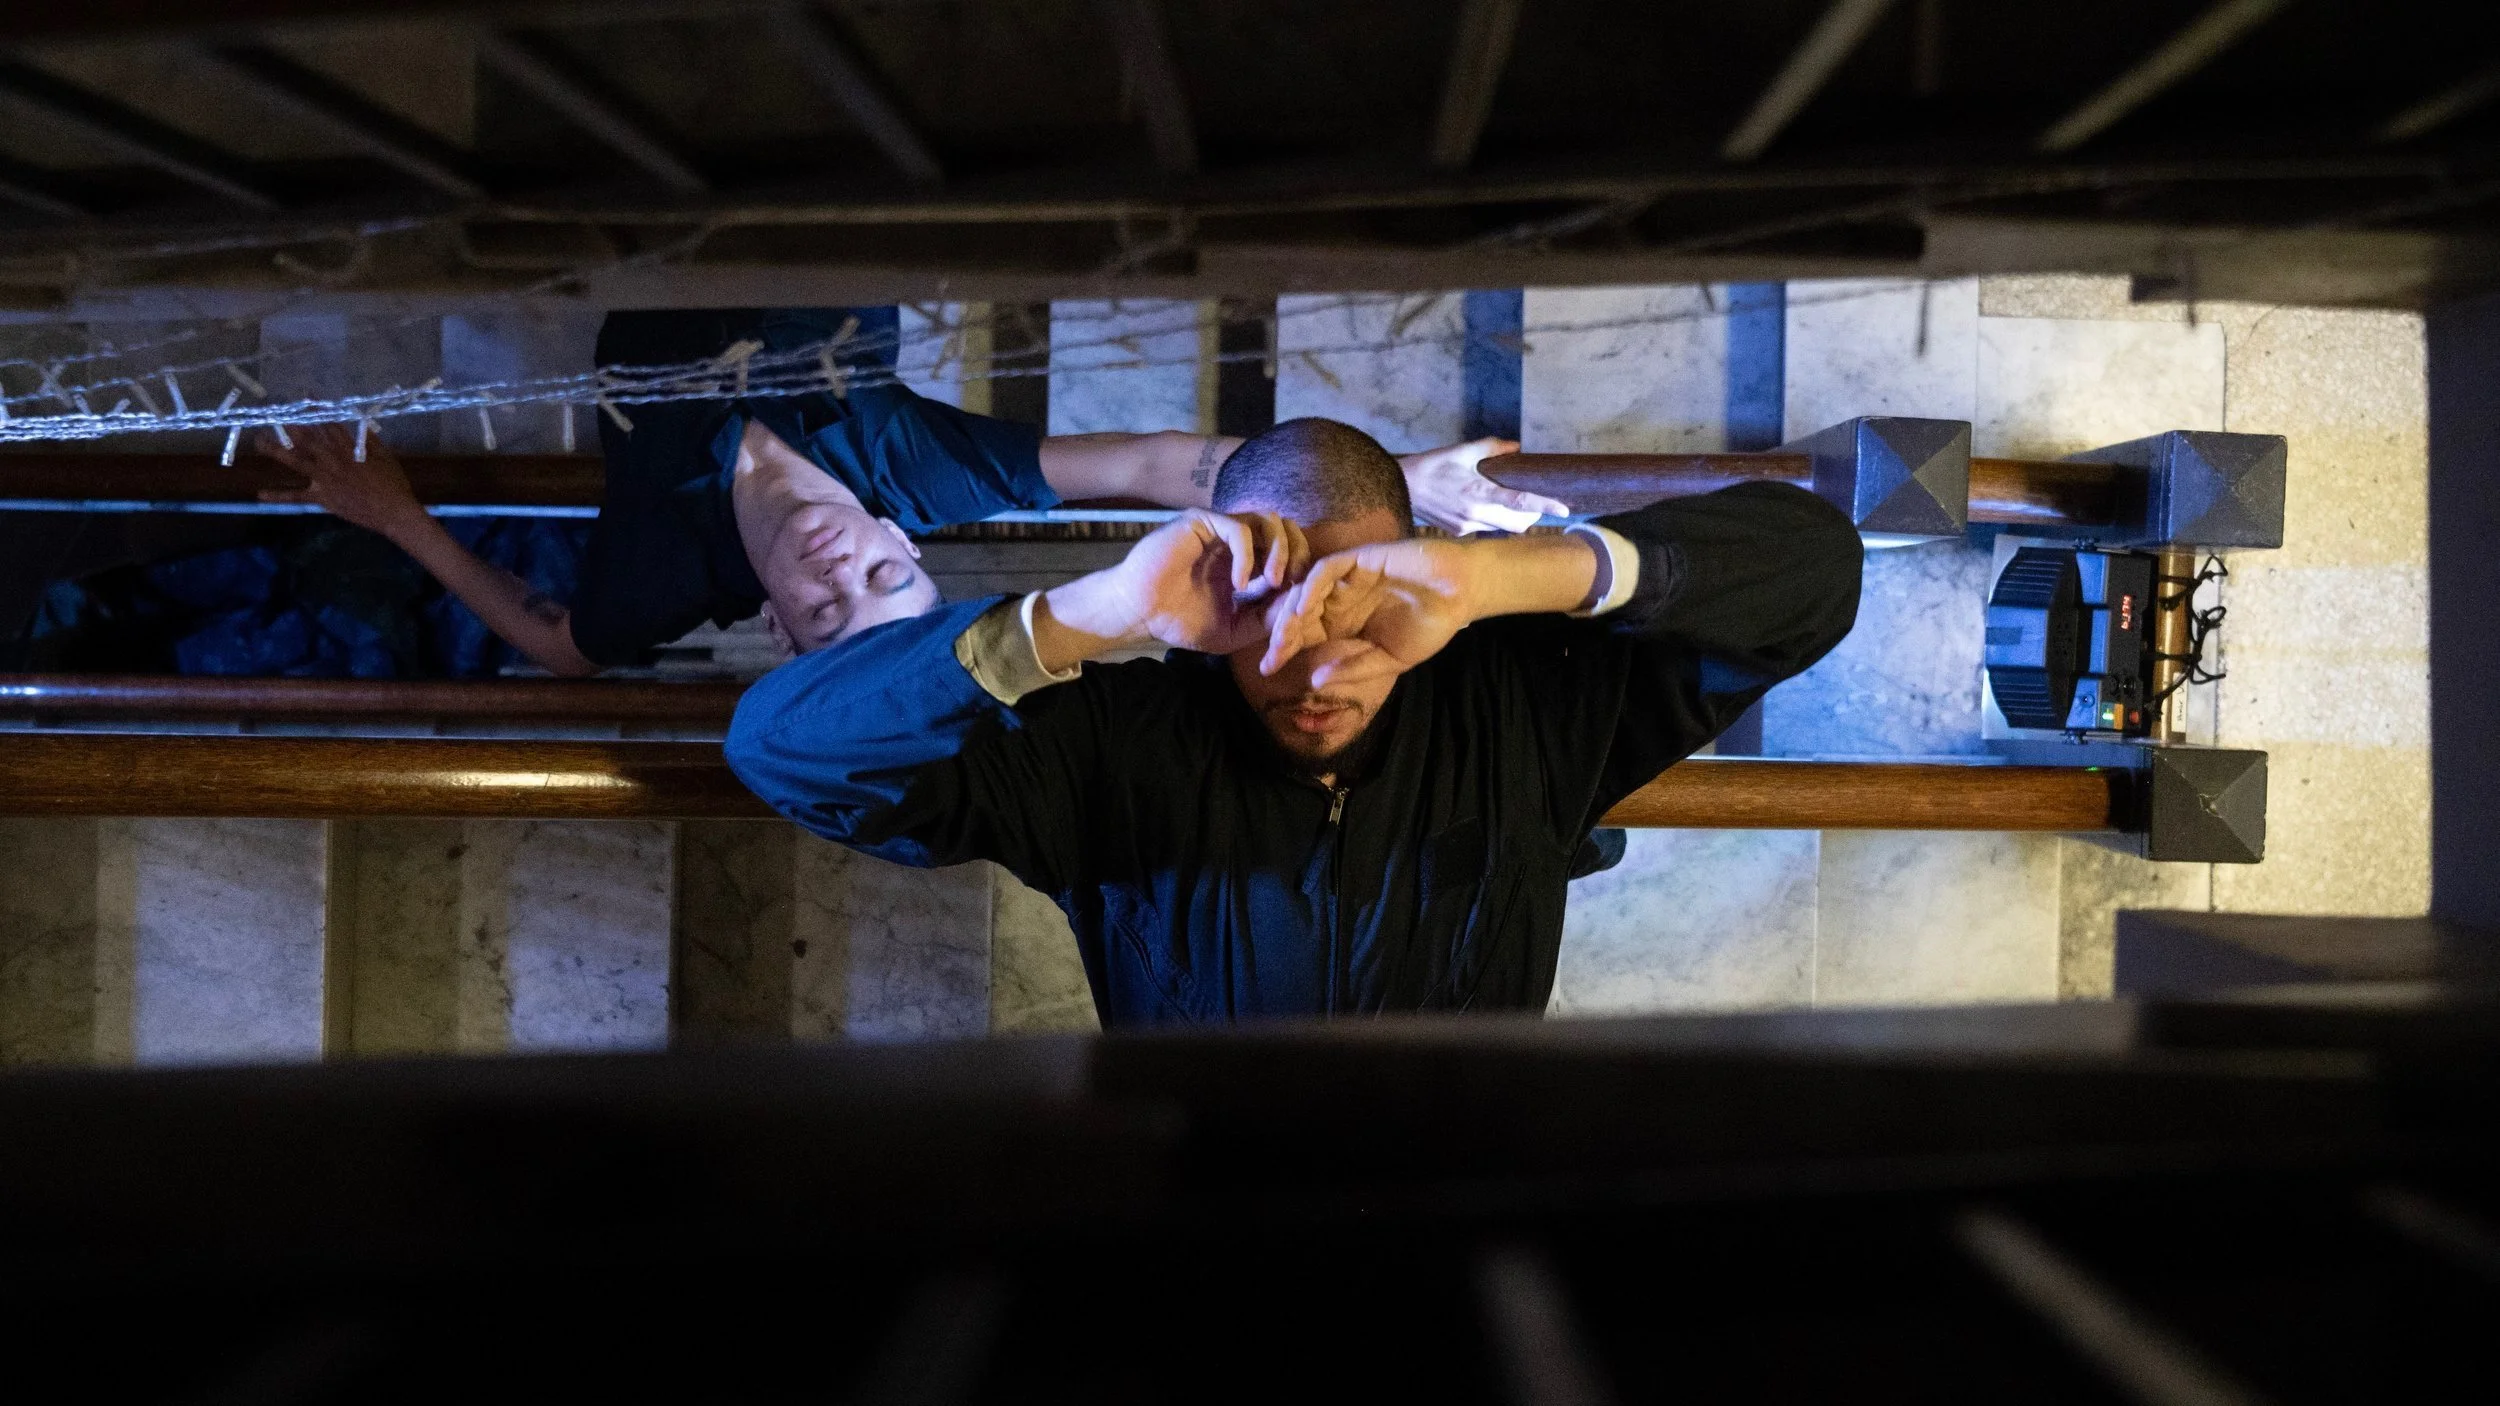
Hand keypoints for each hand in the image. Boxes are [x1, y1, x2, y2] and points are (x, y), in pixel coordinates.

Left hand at [254, 423, 426, 539]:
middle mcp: (332, 460)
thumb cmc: (393, 483)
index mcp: (348, 448)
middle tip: (272, 413)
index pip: (329, 422)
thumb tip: (358, 422)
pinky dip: (279, 496)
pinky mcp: (322, 497)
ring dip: (275, 451)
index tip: (305, 395)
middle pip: (305, 438)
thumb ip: (369, 439)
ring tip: (259, 442)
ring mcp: (324, 478)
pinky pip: (297, 497)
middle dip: (289, 424)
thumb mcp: (385, 456)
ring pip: (295, 461)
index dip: (316, 407)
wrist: (392, 511)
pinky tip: (261, 494)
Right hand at [1041, 509, 1308, 663]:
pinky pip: (1240, 528)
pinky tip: (1241, 584)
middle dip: (1299, 556)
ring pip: (1270, 520)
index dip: (1302, 573)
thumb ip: (1266, 618)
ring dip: (1280, 550)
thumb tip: (1301, 608)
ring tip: (1274, 582)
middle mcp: (1238, 540)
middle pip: (1288, 529)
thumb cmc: (1181, 621)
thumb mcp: (1234, 628)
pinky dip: (1249, 556)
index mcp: (1249, 561)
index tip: (1302, 601)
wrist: (1140, 614)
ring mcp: (1221, 528)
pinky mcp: (1203, 522)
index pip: (1291, 552)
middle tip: (1295, 586)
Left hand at [1258, 538, 1477, 685]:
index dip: (1285, 651)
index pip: (1305, 636)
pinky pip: (1326, 570)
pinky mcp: (1359, 559)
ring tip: (1282, 637)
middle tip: (1269, 658)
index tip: (1268, 671)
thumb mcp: (1389, 659)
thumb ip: (1354, 667)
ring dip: (1291, 613)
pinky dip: (1312, 587)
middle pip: (1299, 614)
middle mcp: (1340, 600)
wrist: (1461, 594)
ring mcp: (1348, 579)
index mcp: (1345, 624)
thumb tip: (1315, 681)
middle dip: (1281, 635)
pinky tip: (1304, 608)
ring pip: (1306, 591)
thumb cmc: (1429, 626)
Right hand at [1398, 438, 1567, 534]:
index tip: (1563, 509)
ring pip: (1501, 528)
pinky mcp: (1459, 532)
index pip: (1519, 502)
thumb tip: (1516, 447)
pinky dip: (1491, 518)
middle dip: (1531, 516)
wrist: (1401, 487)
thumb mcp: (1462, 451)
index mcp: (1479, 493)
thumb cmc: (1432, 466)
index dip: (1543, 505)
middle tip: (1535, 504)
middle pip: (1517, 524)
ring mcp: (1467, 527)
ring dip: (1510, 517)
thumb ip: (1492, 448)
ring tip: (1506, 500)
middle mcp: (1476, 514)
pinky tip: (1479, 504)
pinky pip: (1484, 528)